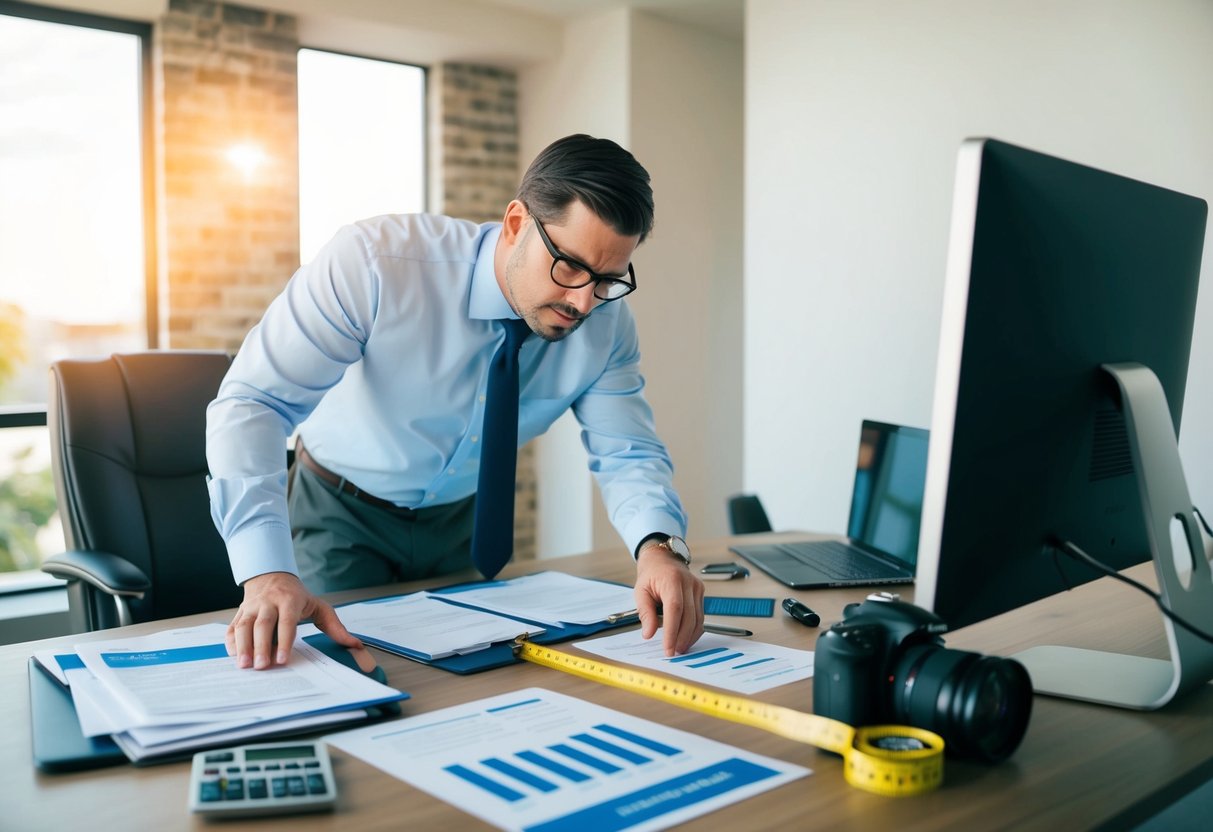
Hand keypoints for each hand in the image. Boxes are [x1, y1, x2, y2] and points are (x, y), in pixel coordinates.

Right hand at [226, 572, 361, 669]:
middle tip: (262, 667)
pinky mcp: (240, 613)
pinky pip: (232, 628)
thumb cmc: (297, 596)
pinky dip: (231, 642)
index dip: (285, 641)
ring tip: (244, 665)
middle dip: (261, 646)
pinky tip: (234, 656)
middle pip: (263, 624)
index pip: (287, 622)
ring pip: (244, 626)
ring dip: (243, 646)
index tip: (282, 659)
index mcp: (289, 600)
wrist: (271, 575)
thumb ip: (336, 627)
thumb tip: (356, 645)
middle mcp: (268, 602)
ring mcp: (252, 607)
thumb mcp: (319, 606)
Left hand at [634, 545, 704, 655]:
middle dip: (681, 637)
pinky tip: (686, 639)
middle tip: (673, 652)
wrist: (662, 559)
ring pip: (698, 618)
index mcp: (671, 580)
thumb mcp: (640, 591)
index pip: (675, 609)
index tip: (668, 648)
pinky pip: (700, 615)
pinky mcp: (701, 593)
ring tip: (679, 649)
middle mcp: (688, 583)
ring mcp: (697, 588)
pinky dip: (694, 630)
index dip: (672, 631)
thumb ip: (645, 612)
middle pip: (689, 616)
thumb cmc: (651, 574)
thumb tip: (649, 634)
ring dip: (689, 637)